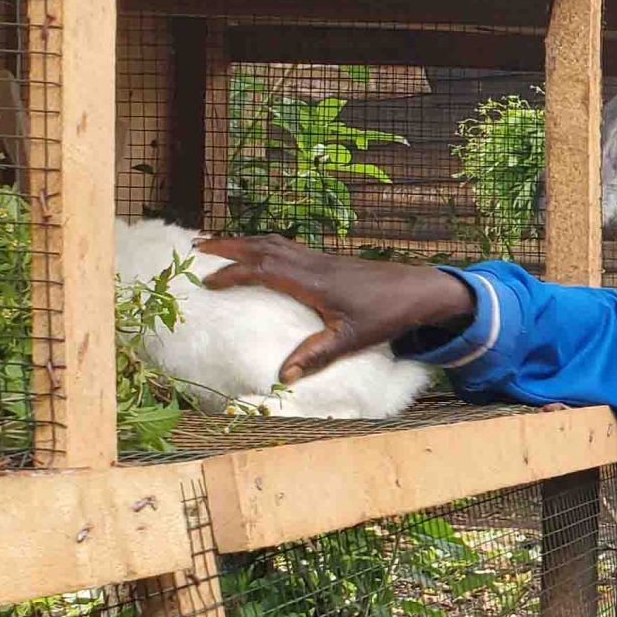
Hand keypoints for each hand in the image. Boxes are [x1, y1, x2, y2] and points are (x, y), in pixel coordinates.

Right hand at [195, 236, 474, 381]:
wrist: (419, 290)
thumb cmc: (387, 315)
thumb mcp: (352, 340)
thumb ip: (317, 355)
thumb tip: (283, 376)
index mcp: (312, 281)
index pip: (262, 269)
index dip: (232, 273)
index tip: (207, 280)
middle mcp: (313, 264)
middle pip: (263, 246)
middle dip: (228, 245)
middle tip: (196, 244)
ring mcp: (322, 259)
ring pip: (276, 242)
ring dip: (246, 240)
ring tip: (219, 243)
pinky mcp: (330, 261)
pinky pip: (289, 246)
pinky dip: (266, 245)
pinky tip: (261, 252)